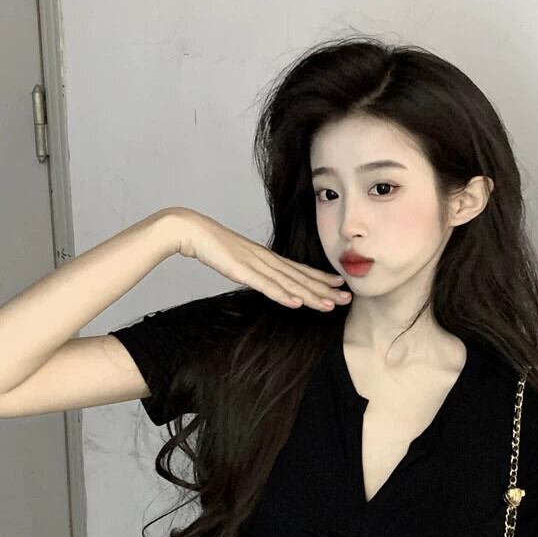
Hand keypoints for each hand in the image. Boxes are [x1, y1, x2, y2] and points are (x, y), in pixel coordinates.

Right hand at [173, 208, 350, 312]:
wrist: (191, 230)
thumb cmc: (213, 245)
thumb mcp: (240, 259)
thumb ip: (255, 269)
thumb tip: (267, 279)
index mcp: (267, 257)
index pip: (300, 270)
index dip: (321, 278)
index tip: (340, 285)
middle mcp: (267, 260)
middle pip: (300, 277)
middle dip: (325, 289)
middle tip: (347, 299)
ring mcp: (255, 265)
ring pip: (289, 283)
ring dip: (310, 295)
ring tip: (330, 306)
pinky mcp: (242, 271)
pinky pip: (266, 286)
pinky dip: (282, 295)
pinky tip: (296, 303)